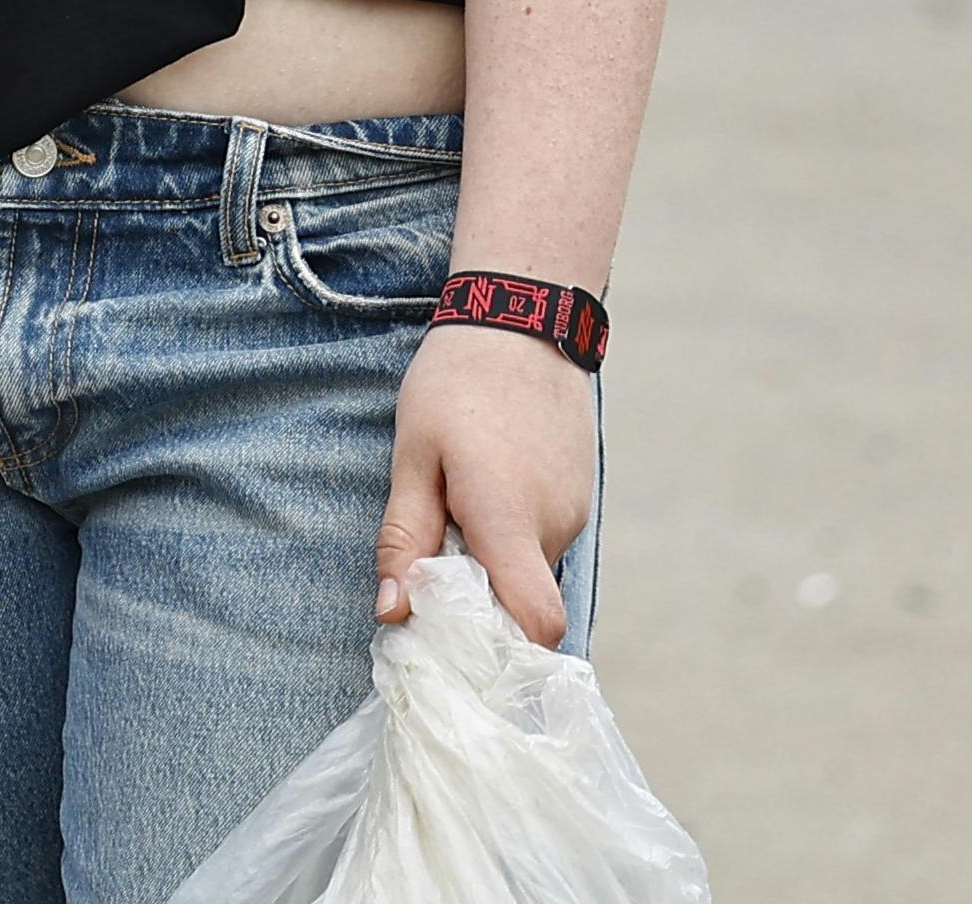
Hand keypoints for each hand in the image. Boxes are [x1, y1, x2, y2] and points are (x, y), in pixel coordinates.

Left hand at [381, 323, 595, 646]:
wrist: (521, 320)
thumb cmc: (457, 383)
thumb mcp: (413, 456)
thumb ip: (404, 538)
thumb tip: (394, 613)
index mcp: (509, 520)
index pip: (537, 624)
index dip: (503, 651)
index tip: (453, 642)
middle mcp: (554, 525)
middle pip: (522, 603)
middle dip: (477, 600)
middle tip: (430, 561)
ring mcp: (574, 512)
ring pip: (530, 571)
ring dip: (493, 563)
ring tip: (455, 507)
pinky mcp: (578, 497)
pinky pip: (542, 541)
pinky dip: (512, 537)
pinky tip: (483, 489)